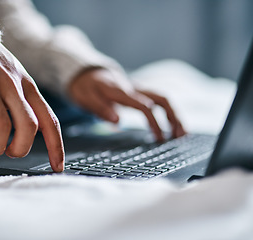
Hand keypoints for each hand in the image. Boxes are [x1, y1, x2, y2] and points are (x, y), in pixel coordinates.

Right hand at [0, 37, 63, 171]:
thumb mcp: (18, 81)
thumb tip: (33, 135)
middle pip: (28, 126)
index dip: (56, 147)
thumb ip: (27, 104)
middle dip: (21, 148)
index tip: (57, 167)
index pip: (49, 121)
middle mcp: (13, 86)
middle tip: (11, 153)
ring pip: (1, 126)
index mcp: (29, 87)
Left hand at [68, 68, 185, 140]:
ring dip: (174, 115)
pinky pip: (157, 100)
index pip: (143, 105)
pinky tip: (172, 126)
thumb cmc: (86, 87)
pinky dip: (168, 112)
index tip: (159, 138)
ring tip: (181, 134)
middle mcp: (133, 88)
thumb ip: (101, 109)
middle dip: (173, 117)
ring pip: (162, 99)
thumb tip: (118, 121)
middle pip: (161, 98)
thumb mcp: (86, 98)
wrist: (87, 73)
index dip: (154, 122)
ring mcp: (138, 89)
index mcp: (121, 92)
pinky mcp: (138, 92)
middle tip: (180, 136)